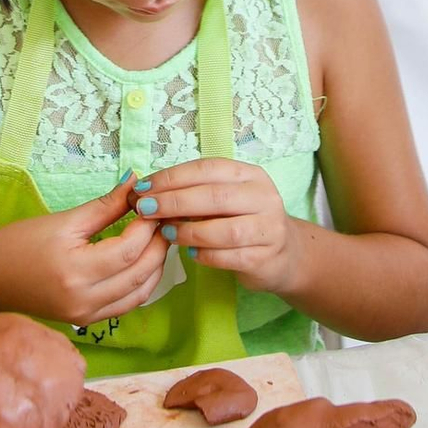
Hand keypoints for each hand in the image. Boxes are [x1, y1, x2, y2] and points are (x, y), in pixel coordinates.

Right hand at [0, 179, 170, 326]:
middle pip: (141, 273)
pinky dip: (142, 283)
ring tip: (157, 237)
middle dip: (158, 244)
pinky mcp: (87, 321)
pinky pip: (127, 304)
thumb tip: (135, 184)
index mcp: (76, 271)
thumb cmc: (18, 244)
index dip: (147, 227)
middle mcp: (85, 300)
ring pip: (140, 293)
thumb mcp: (63, 221)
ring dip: (155, 266)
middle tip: (164, 218)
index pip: (129, 250)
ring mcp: (87, 316)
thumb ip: (104, 206)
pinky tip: (143, 261)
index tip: (155, 205)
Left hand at [139, 158, 299, 294]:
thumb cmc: (243, 220)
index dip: (172, 177)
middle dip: (174, 202)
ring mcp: (268, 228)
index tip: (143, 187)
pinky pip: (230, 257)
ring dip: (188, 231)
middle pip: (214, 196)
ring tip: (166, 233)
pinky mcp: (265, 258)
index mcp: (250, 175)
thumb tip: (148, 192)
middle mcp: (264, 197)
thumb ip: (195, 193)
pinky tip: (190, 254)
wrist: (284, 254)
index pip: (207, 169)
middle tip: (146, 209)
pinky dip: (206, 255)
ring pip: (224, 229)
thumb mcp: (226, 198)